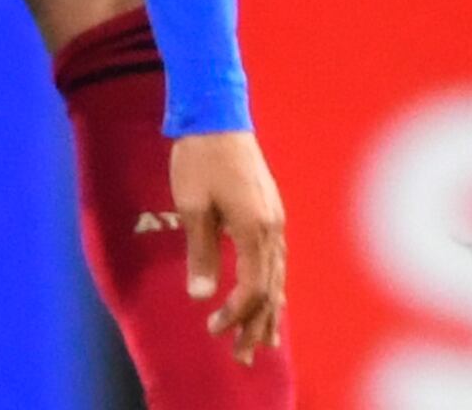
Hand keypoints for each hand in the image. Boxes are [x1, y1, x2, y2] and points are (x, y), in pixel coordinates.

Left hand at [170, 131, 288, 362]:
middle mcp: (272, 227)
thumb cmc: (199, 158)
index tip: (214, 328)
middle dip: (257, 324)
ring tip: (263, 341)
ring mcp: (275, 219)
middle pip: (271, 288)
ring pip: (278, 276)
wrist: (217, 115)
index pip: (253, 287)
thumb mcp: (193, 206)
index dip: (235, 313)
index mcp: (254, 228)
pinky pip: (277, 259)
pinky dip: (273, 285)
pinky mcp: (270, 211)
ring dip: (269, 310)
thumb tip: (201, 295)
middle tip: (243, 356)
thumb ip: (200, 252)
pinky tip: (271, 298)